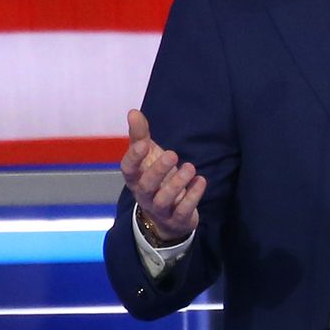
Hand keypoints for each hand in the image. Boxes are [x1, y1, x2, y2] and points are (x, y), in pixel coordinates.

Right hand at [119, 109, 204, 244]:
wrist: (166, 215)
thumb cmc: (155, 178)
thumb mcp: (148, 155)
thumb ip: (140, 135)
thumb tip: (133, 111)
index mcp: (135, 178)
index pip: (127, 169)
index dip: (133, 158)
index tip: (144, 144)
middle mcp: (144, 195)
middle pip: (146, 185)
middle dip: (158, 170)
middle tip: (173, 154)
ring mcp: (160, 209)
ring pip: (164, 200)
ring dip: (177, 183)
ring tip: (190, 167)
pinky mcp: (177, 218)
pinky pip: (183, 210)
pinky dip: (193, 196)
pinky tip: (201, 180)